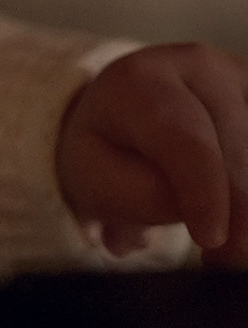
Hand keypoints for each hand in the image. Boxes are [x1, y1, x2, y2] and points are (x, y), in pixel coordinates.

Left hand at [58, 42, 247, 264]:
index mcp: (140, 80)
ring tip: (226, 241)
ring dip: (244, 201)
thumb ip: (144, 196)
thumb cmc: (104, 151)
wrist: (122, 116)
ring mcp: (240, 78)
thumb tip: (207, 221)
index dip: (205, 191)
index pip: (184, 140)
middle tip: (224, 259)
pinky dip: (247, 189)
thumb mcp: (96, 178)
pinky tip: (235, 213)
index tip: (213, 239)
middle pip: (234, 149)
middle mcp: (199, 68)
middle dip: (237, 213)